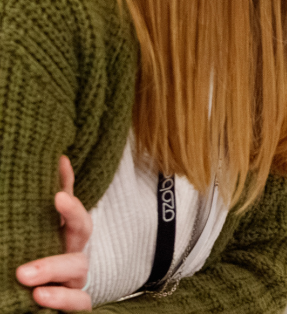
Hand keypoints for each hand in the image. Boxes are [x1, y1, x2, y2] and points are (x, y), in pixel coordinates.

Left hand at [15, 156, 92, 310]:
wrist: (27, 307)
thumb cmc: (24, 274)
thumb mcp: (24, 240)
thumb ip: (27, 213)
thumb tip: (39, 171)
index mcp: (59, 239)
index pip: (68, 207)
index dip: (68, 185)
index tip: (59, 166)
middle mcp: (70, 255)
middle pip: (82, 229)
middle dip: (73, 213)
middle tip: (56, 200)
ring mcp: (74, 281)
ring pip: (78, 267)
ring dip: (53, 266)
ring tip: (23, 275)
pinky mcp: (74, 305)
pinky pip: (79, 302)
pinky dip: (62, 299)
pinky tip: (40, 297)